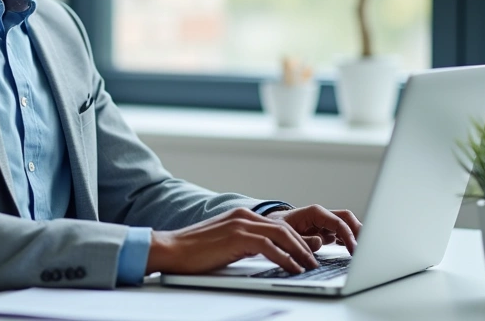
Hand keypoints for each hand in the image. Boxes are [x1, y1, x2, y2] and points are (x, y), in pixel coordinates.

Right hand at [145, 207, 319, 275]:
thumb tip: (265, 253)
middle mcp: (243, 215)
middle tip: (314, 262)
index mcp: (241, 215)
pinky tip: (293, 269)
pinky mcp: (237, 237)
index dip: (296, 240)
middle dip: (303, 246)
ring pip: (281, 235)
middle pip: (284, 229)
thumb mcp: (225, 242)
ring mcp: (240, 224)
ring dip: (299, 252)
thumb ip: (245, 242)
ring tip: (309, 266)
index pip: (277, 226)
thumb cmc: (194, 251)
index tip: (306, 254)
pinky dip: (285, 258)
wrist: (171, 249)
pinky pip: (269, 246)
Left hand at [264, 205, 361, 254]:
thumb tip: (320, 242)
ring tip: (363, 251)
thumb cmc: (277, 227)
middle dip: (359, 231)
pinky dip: (348, 241)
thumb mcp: (285, 233)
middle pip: (348, 219)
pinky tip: (353, 251)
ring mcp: (325, 223)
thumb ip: (304, 238)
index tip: (354, 249)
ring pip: (347, 226)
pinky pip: (341, 234)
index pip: (339, 221)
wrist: (270, 226)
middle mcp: (323, 216)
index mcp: (315, 212)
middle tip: (368, 248)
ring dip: (356, 236)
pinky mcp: (325, 231)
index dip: (349, 235)